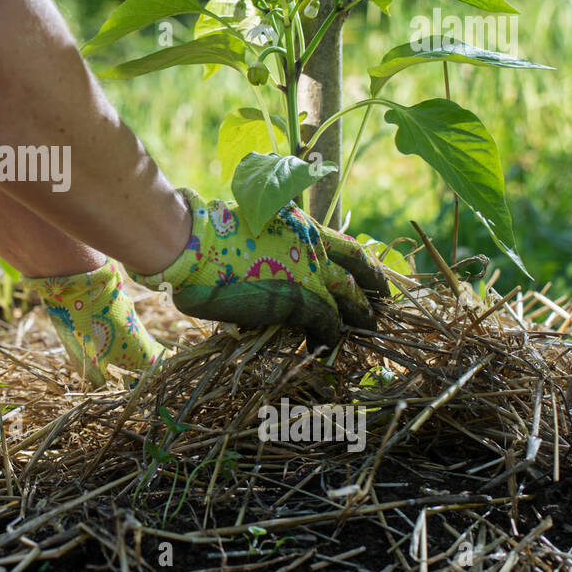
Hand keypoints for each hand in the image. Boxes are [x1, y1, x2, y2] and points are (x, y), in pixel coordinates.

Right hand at [134, 189, 387, 350]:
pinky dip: (329, 335)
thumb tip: (278, 260)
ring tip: (365, 329)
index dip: (367, 265)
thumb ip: (277, 244)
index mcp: (304, 227)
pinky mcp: (299, 299)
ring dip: (359, 317)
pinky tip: (327, 344)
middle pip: (357, 275)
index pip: (350, 247)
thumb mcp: (255, 228)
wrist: (194, 243)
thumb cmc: (210, 235)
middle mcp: (313, 248)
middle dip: (371, 294)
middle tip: (378, 309)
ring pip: (348, 301)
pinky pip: (325, 323)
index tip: (374, 278)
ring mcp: (308, 274)